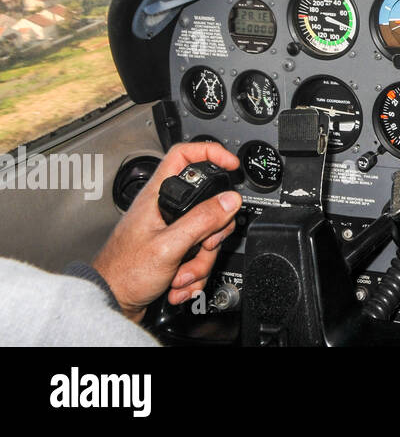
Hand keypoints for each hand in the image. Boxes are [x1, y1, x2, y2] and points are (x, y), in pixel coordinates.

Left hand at [92, 141, 242, 321]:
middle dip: (212, 231)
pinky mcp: (175, 251)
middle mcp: (165, 210)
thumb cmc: (123, 273)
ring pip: (207, 233)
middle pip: (208, 203)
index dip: (211, 153)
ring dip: (201, 260)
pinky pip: (200, 255)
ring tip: (181, 273)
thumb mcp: (168, 246)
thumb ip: (201, 220)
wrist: (110, 303)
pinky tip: (178, 283)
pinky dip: (194, 272)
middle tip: (203, 244)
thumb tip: (230, 201)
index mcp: (157, 196)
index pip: (185, 156)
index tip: (231, 166)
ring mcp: (171, 231)